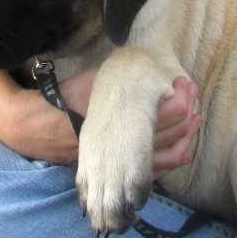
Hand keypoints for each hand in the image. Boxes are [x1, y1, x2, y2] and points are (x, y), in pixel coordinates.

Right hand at [2, 71, 199, 173]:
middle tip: (193, 97)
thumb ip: (122, 78)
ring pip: (170, 154)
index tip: (184, 83)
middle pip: (173, 132)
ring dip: (187, 138)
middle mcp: (130, 143)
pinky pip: (158, 170)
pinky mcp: (123, 171)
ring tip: (194, 121)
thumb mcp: (97, 81)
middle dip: (189, 115)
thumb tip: (145, 66)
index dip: (183, 97)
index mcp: (126, 118)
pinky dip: (174, 158)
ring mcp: (127, 161)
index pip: (170, 111)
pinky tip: (182, 146)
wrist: (42, 127)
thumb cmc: (69, 100)